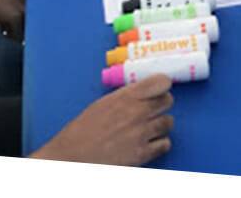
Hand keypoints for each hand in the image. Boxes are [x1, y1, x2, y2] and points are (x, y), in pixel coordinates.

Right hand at [31, 74, 173, 165]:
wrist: (72, 157)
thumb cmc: (83, 130)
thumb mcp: (104, 102)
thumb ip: (127, 96)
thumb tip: (144, 91)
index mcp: (126, 96)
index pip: (161, 82)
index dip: (162, 85)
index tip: (161, 88)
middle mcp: (137, 112)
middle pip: (168, 100)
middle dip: (162, 104)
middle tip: (153, 109)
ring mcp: (140, 133)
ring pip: (168, 122)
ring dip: (161, 124)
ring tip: (149, 128)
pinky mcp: (141, 154)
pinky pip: (165, 144)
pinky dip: (160, 144)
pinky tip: (149, 143)